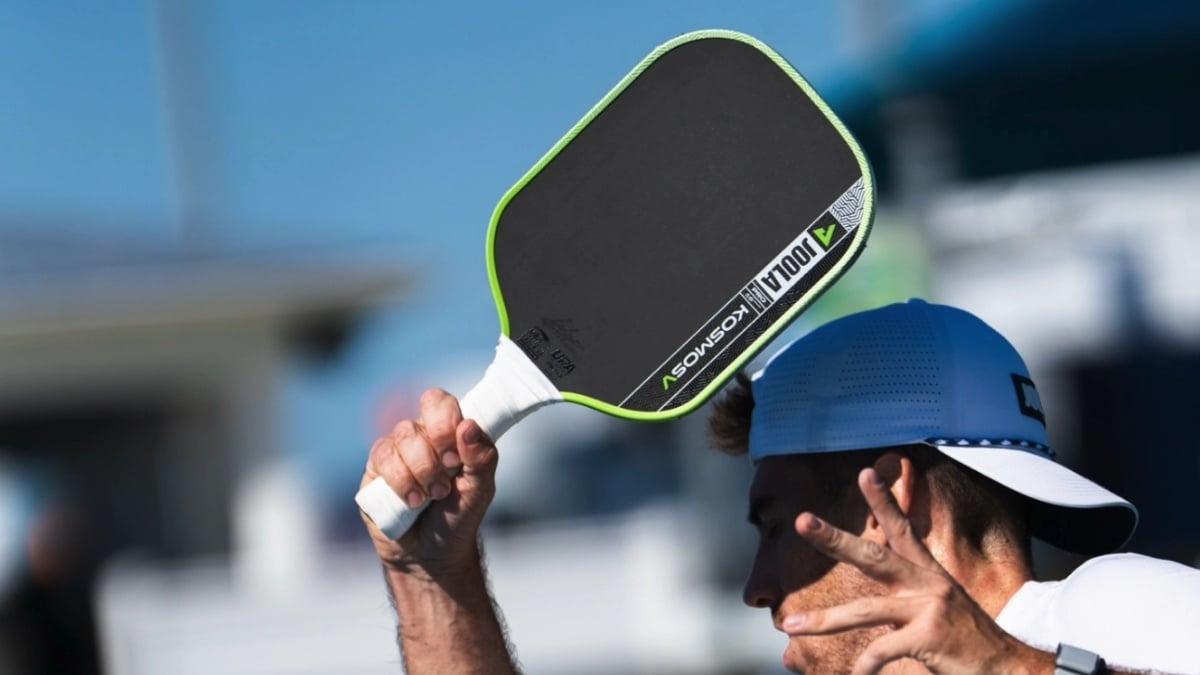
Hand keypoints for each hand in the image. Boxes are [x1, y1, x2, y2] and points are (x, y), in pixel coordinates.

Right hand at [359, 388, 499, 578]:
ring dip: (421, 472)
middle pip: (421, 419)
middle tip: (447, 480)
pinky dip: (401, 481)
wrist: (430, 554)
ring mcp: (396, 449)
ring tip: (431, 497)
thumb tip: (469, 426)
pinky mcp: (375, 469)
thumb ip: (482, 457)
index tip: (456, 455)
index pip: (440, 401)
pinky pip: (383, 457)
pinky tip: (411, 501)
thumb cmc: (459, 516)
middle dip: (437, 453)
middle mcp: (420, 435)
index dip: (446, 420)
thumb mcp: (481, 489)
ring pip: (402, 437)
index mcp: (448, 431)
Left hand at [782, 468, 1052, 674]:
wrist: (1010, 668)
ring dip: (823, 620)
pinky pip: (883, 649)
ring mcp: (928, 608)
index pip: (902, 529)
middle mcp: (927, 584)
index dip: (884, 501)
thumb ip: (906, 598)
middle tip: (802, 520)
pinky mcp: (929, 636)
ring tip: (790, 624)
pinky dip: (866, 665)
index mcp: (928, 573)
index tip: (865, 472)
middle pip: (872, 555)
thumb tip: (867, 604)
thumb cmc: (967, 642)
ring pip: (864, 610)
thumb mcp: (938, 609)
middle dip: (834, 538)